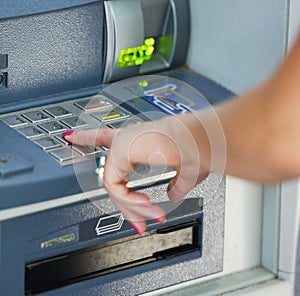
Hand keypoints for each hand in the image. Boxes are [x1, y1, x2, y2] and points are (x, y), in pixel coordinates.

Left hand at [64, 114, 209, 234]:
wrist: (199, 141)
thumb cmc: (196, 148)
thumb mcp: (186, 172)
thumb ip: (176, 183)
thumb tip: (171, 194)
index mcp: (140, 141)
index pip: (108, 137)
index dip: (88, 137)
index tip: (70, 135)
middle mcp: (128, 140)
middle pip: (113, 177)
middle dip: (126, 204)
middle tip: (141, 225)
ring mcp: (122, 145)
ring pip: (114, 186)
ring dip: (134, 208)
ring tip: (150, 219)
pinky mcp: (120, 153)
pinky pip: (116, 187)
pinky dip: (131, 202)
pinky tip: (147, 207)